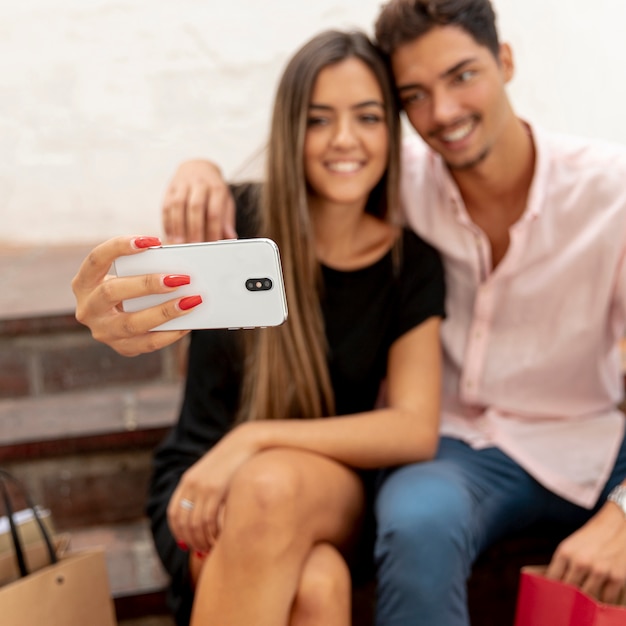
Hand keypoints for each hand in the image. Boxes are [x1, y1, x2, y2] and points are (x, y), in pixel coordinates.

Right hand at [72, 236, 196, 355]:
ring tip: (191, 301)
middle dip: (147, 284)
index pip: (96, 259)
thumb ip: (144, 266)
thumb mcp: (125, 275)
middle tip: (180, 278)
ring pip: (132, 323)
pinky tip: (189, 322)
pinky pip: (148, 343)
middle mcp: (88, 308)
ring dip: (165, 311)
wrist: (115, 321)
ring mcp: (103, 331)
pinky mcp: (122, 348)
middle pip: (112, 292)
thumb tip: (178, 266)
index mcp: (84, 282)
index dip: (120, 247)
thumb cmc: (126, 289)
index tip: (151, 241)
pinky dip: (171, 333)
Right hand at [162, 159, 236, 242]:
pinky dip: (167, 222)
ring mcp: (183, 184)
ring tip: (178, 243)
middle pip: (195, 207)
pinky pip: (166, 205)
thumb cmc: (213, 190)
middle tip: (193, 245)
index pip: (214, 211)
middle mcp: (199, 183)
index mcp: (217, 188)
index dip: (212, 229)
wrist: (198, 167)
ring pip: (177, 205)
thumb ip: (226, 220)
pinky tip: (169, 235)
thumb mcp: (225, 201)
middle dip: (194, 228)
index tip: (211, 244)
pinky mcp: (170, 188)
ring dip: (177, 226)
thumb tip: (230, 238)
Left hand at [167, 423, 259, 552]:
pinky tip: (218, 538)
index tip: (185, 543)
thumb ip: (207, 491)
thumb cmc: (234, 461)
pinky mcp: (216, 489)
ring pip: (195, 524)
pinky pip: (208, 519)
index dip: (177, 531)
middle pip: (183, 521)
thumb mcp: (215, 474)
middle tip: (200, 550)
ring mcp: (202, 487)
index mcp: (187, 480)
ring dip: (201, 540)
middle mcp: (191, 484)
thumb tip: (205, 516)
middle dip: (190, 540)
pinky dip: (211, 533)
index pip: (174, 513)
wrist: (245, 442)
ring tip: (211, 547)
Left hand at [546, 502, 625, 602]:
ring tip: (585, 602)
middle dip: (569, 600)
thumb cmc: (592, 538)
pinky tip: (601, 600)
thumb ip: (564, 565)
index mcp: (565, 552)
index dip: (551, 591)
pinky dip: (604, 603)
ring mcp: (599, 571)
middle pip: (569, 593)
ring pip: (588, 599)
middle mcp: (581, 562)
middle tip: (569, 605)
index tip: (552, 598)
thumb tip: (550, 583)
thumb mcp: (572, 546)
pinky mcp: (617, 578)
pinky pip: (607, 600)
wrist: (618, 525)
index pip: (552, 580)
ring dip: (587, 603)